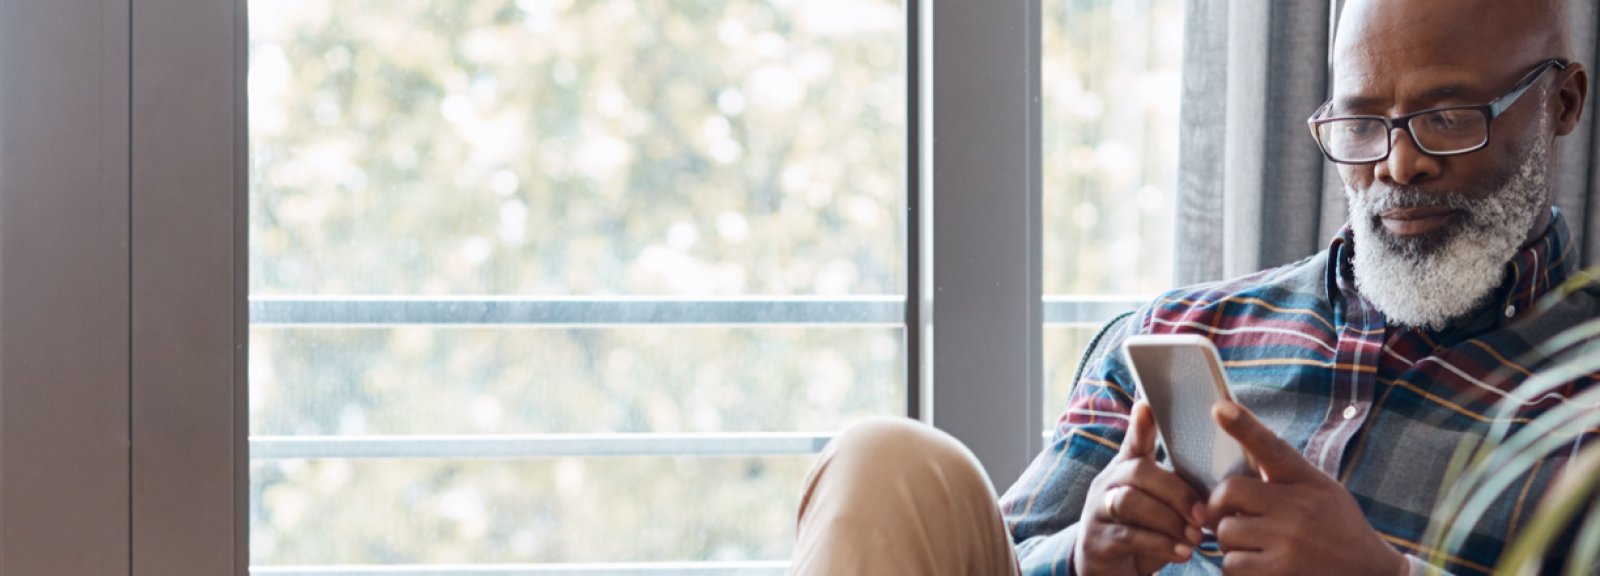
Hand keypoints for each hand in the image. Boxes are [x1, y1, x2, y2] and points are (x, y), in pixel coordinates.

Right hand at [1074, 401, 1205, 575]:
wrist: (1109, 572)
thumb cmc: (1141, 534)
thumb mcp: (1157, 509)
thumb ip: (1176, 491)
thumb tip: (1219, 484)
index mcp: (1125, 471)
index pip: (1133, 442)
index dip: (1140, 425)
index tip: (1147, 405)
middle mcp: (1107, 484)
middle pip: (1139, 472)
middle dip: (1176, 493)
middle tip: (1202, 515)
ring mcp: (1098, 510)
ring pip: (1131, 502)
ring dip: (1169, 520)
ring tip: (1194, 538)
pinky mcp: (1097, 539)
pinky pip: (1129, 535)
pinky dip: (1161, 544)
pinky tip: (1182, 553)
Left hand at [1203, 401, 1406, 575]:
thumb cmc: (1338, 530)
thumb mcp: (1322, 492)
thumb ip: (1283, 479)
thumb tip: (1231, 479)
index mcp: (1307, 482)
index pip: (1271, 448)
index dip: (1244, 426)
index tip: (1219, 407)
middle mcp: (1298, 508)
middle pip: (1228, 492)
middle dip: (1219, 507)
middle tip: (1230, 517)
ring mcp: (1288, 543)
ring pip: (1225, 534)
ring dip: (1230, 544)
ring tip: (1256, 547)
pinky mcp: (1279, 574)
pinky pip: (1231, 566)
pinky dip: (1237, 569)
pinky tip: (1260, 568)